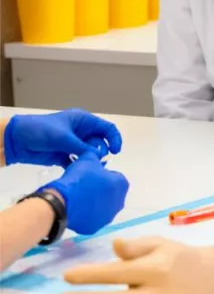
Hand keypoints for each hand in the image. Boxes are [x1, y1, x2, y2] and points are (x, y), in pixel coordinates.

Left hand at [3, 109, 121, 166]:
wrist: (17, 140)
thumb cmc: (41, 130)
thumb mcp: (63, 137)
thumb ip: (82, 147)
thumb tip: (98, 157)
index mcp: (83, 121)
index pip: (106, 128)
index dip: (114, 138)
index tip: (116, 151)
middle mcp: (81, 132)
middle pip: (99, 142)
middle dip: (100, 151)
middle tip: (94, 159)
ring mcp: (73, 144)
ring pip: (90, 153)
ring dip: (90, 160)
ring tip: (87, 167)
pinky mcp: (64, 155)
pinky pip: (78, 162)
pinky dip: (79, 166)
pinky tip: (78, 171)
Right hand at [44, 153, 128, 234]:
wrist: (61, 202)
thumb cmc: (78, 179)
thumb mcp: (87, 160)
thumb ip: (95, 158)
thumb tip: (95, 157)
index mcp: (122, 185)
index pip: (115, 177)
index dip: (103, 175)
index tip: (91, 176)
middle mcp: (119, 203)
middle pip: (111, 194)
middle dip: (100, 191)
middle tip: (84, 187)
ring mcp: (107, 217)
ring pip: (102, 208)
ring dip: (94, 204)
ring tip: (78, 198)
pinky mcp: (94, 227)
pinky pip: (91, 219)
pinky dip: (85, 215)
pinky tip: (74, 209)